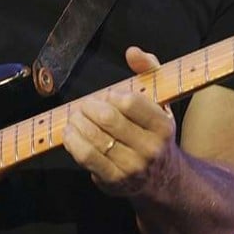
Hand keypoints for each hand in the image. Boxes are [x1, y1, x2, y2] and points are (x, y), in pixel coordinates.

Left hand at [64, 46, 179, 196]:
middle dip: (89, 107)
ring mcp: (132, 167)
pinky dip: (73, 141)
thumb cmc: (154, 132)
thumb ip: (148, 69)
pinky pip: (86, 156)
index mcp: (163, 126)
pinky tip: (70, 133)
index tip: (107, 96)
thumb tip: (132, 52)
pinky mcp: (113, 181)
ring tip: (75, 117)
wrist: (163, 179)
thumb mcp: (160, 99)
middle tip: (84, 105)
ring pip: (93, 138)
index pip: (130, 102)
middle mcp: (150, 148)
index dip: (111, 95)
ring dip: (77, 123)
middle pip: (108, 119)